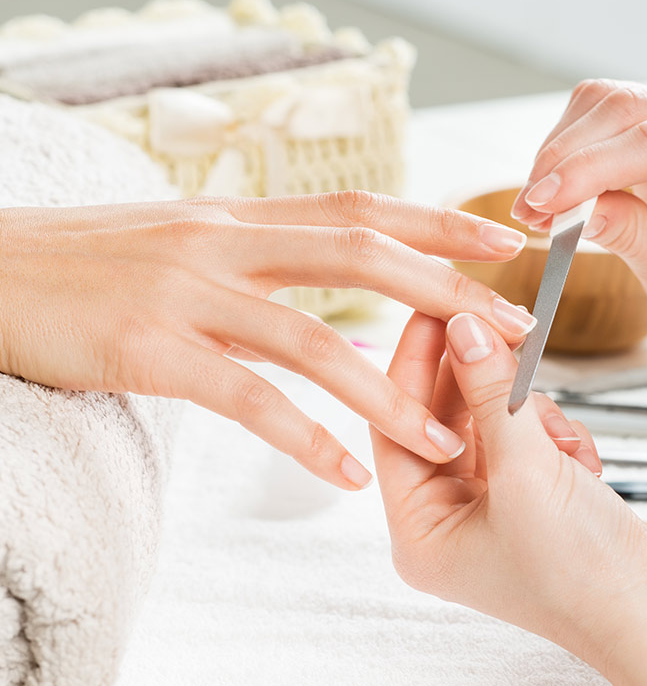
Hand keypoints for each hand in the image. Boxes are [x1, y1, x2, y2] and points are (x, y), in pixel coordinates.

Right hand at [0, 192, 536, 489]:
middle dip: (445, 292)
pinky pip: (246, 399)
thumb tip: (314, 271)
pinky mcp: (151, 347)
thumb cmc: (92, 263)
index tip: (501, 242)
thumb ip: (253, 256)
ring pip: (313, 340)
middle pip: (361, 256)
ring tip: (446, 441)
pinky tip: (346, 476)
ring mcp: (189, 293)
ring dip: (387, 395)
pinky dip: (304, 439)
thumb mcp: (184, 242)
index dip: (438, 221)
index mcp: (241, 220)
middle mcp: (225, 244)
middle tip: (516, 331)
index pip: (361, 209)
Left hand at [370, 310, 646, 657]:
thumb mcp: (527, 471)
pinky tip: (583, 466)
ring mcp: (492, 511)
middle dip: (479, 380)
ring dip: (529, 418)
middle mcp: (447, 522)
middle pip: (445, 422)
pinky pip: (527, 441)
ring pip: (492, 426)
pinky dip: (556, 440)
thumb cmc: (583, 571)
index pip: (396, 429)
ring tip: (560, 440)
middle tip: (498, 323)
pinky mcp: (533, 501)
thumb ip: (489, 393)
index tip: (435, 310)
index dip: (414, 366)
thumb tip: (462, 326)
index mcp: (420, 532)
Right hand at [512, 80, 646, 352]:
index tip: (540, 204)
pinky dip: (570, 151)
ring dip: (559, 152)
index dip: (587, 169)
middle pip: (626, 107)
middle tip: (527, 211)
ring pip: (607, 102)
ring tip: (539, 207)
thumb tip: (567, 210)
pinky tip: (559, 190)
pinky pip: (605, 115)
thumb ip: (630, 236)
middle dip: (562, 159)